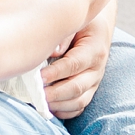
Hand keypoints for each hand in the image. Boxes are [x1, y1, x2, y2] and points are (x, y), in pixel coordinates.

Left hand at [42, 2, 115, 119]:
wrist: (96, 31)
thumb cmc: (81, 25)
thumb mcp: (76, 22)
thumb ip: (64, 35)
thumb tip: (53, 52)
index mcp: (94, 49)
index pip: (74, 64)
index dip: (56, 73)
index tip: (39, 77)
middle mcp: (97, 69)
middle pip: (77, 87)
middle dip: (55, 93)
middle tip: (37, 94)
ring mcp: (94, 83)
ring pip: (79, 101)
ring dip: (58, 105)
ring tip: (40, 103)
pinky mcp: (89, 91)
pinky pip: (79, 108)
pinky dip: (65, 111)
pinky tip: (50, 108)